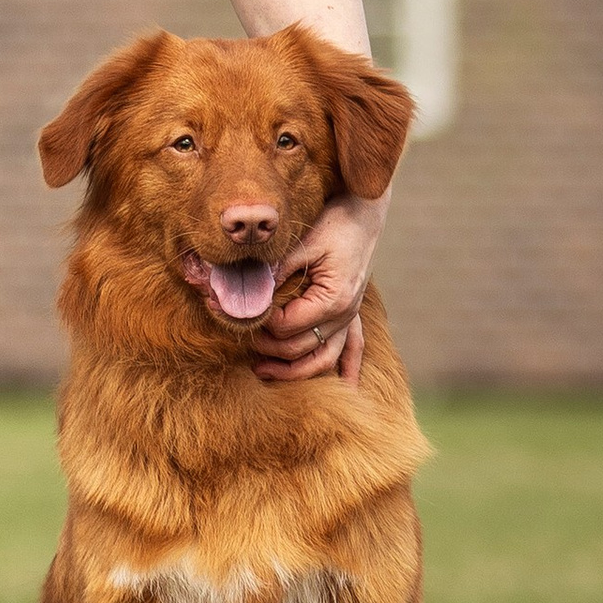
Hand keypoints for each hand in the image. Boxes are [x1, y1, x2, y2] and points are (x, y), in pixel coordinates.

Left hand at [252, 194, 385, 383]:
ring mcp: (351, 317)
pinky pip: (353, 351)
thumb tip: (249, 292)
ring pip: (324, 359)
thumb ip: (278, 270)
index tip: (237, 316)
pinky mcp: (352, 313)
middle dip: (267, 349)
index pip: (286, 327)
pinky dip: (347, 372)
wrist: (365, 213)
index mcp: (333, 299)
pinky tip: (344, 389)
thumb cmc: (335, 223)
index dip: (260, 325)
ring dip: (294, 371)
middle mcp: (345, 314)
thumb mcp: (304, 242)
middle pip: (300, 348)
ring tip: (262, 371)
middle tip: (240, 339)